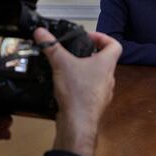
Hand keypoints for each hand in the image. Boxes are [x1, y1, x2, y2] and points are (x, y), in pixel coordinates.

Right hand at [35, 27, 120, 155]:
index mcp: (106, 64)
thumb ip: (51, 46)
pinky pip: (91, 90)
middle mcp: (109, 78)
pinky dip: (81, 86)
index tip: (89, 37)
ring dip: (86, 71)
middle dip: (90, 54)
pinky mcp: (95, 104)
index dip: (103, 38)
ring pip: (98, 76)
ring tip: (69, 68)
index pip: (114, 45)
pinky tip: (67, 86)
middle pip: (105, 60)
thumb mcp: (61, 63)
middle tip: (76, 52)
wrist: (78, 123)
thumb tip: (41, 32)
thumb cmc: (77, 92)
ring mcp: (103, 92)